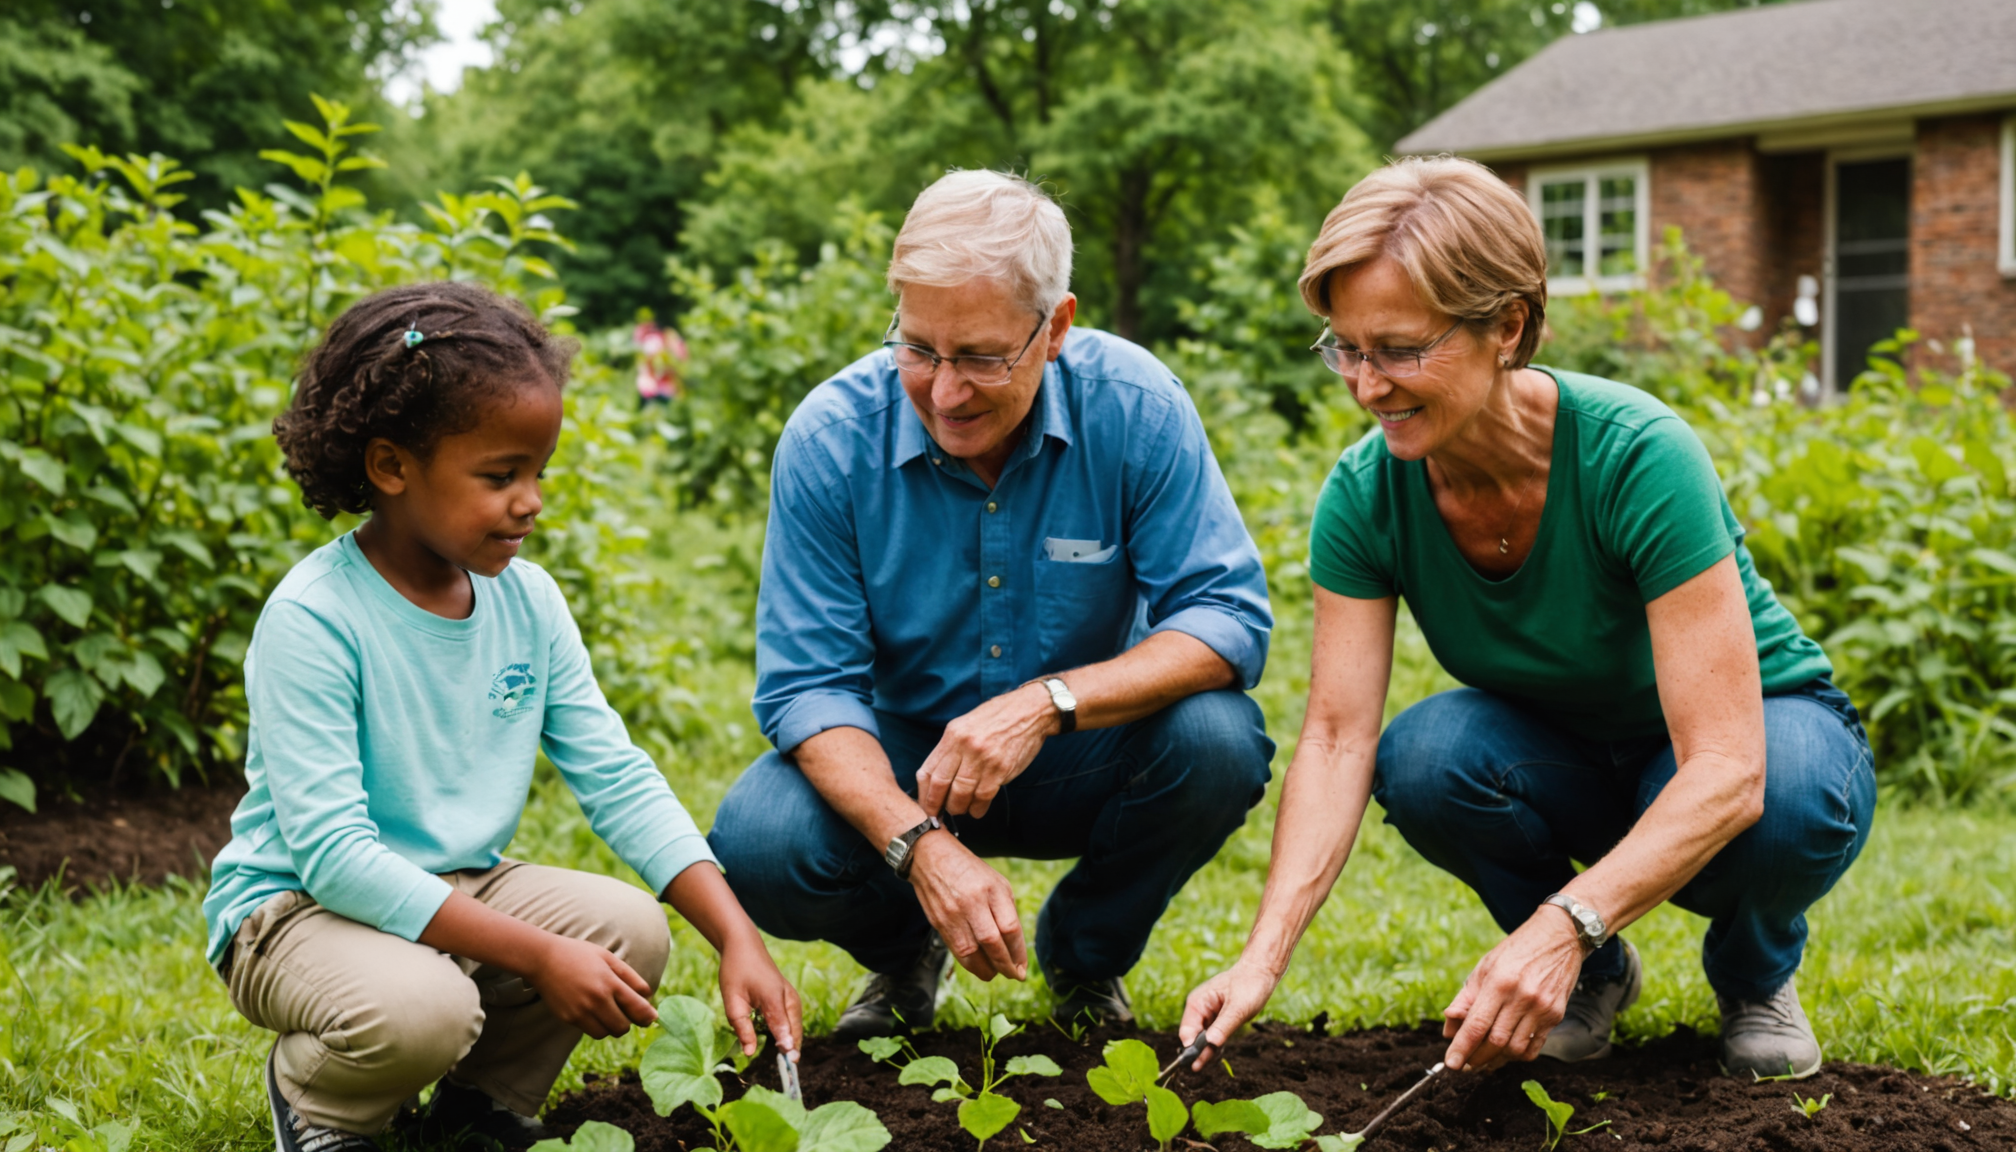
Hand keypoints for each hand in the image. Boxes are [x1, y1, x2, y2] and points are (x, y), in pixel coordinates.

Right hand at [526, 935, 658, 1039]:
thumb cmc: (579, 955)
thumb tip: (648, 996)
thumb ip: (630, 977)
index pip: (637, 1008)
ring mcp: (581, 1011)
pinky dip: (597, 1025)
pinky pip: (591, 1031)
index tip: (652, 1018)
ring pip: (607, 1033)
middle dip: (628, 1022)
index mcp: (609, 982)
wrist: (544, 959)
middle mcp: (596, 1000)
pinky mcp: (569, 1019)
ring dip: (612, 1026)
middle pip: (623, 1027)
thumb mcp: (608, 958)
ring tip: (608, 1010)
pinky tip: (593, 1010)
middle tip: (626, 1011)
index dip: (648, 1017)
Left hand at [719, 934, 803, 1057]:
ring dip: (790, 1045)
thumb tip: (750, 1053)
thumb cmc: (736, 971)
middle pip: (794, 1033)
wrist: (745, 946)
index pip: (784, 1029)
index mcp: (774, 998)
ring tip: (785, 1065)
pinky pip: (792, 1023)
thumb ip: (742, 1027)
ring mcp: (792, 999)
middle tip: (788, 1074)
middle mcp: (789, 999)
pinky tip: (779, 1046)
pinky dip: (788, 1035)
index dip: (787, 1049)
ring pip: (795, 1029)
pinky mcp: (790, 999)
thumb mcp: (732, 1000)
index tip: (789, 1065)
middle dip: (791, 1052)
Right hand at [908, 830, 1027, 980]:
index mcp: (992, 889)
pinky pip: (956, 950)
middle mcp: (972, 901)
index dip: (1018, 952)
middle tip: (1014, 975)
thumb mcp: (996, 882)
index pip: (1009, 928)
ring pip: (972, 952)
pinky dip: (970, 964)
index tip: (1022, 966)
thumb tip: (1015, 948)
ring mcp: (953, 913)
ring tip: (996, 974)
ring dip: (986, 969)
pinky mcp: (938, 922)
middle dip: (1005, 965)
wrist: (931, 856)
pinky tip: (979, 967)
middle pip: (992, 942)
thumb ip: (1006, 912)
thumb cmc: (970, 871)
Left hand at [916, 683, 1055, 818]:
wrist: (1030, 711)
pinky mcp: (1001, 769)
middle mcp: (965, 746)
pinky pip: (983, 796)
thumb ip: (951, 748)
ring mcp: (983, 758)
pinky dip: (978, 808)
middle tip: (938, 815)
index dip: (924, 793)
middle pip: (941, 785)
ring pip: (961, 794)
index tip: (926, 805)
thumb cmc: (998, 718)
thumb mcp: (966, 725)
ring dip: (958, 808)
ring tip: (960, 810)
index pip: (928, 770)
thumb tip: (937, 777)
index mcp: (952, 735)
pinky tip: (977, 810)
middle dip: (936, 805)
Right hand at [1179, 957, 1280, 1067]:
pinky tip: (1212, 1056)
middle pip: (1192, 1036)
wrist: (1262, 972)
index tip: (1194, 1064)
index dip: (1190, 1048)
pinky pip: (1212, 1035)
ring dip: (1205, 1050)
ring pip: (1202, 1038)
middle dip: (1196, 1051)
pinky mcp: (1218, 1018)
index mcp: (1197, 1003)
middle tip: (1197, 1069)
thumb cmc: (1250, 985)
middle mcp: (1199, 1008)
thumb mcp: (1238, 1008)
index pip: (1187, 1031)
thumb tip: (1210, 1044)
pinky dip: (1213, 1045)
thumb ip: (1224, 1026)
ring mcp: (1208, 1013)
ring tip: (1200, 1066)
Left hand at [1441, 907, 1584, 1071]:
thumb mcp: (1485, 966)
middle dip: (1476, 1058)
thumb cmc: (1516, 950)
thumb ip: (1466, 998)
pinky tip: (1505, 1054)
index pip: (1477, 1025)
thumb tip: (1450, 1028)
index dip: (1462, 1047)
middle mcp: (1522, 997)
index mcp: (1499, 982)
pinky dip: (1517, 1056)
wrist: (1561, 937)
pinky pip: (1535, 1047)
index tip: (1451, 1064)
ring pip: (1515, 1049)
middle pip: (1495, 1042)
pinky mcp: (1556, 1015)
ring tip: (1483, 1062)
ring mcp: (1543, 1008)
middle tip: (1465, 1064)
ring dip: (1496, 1060)